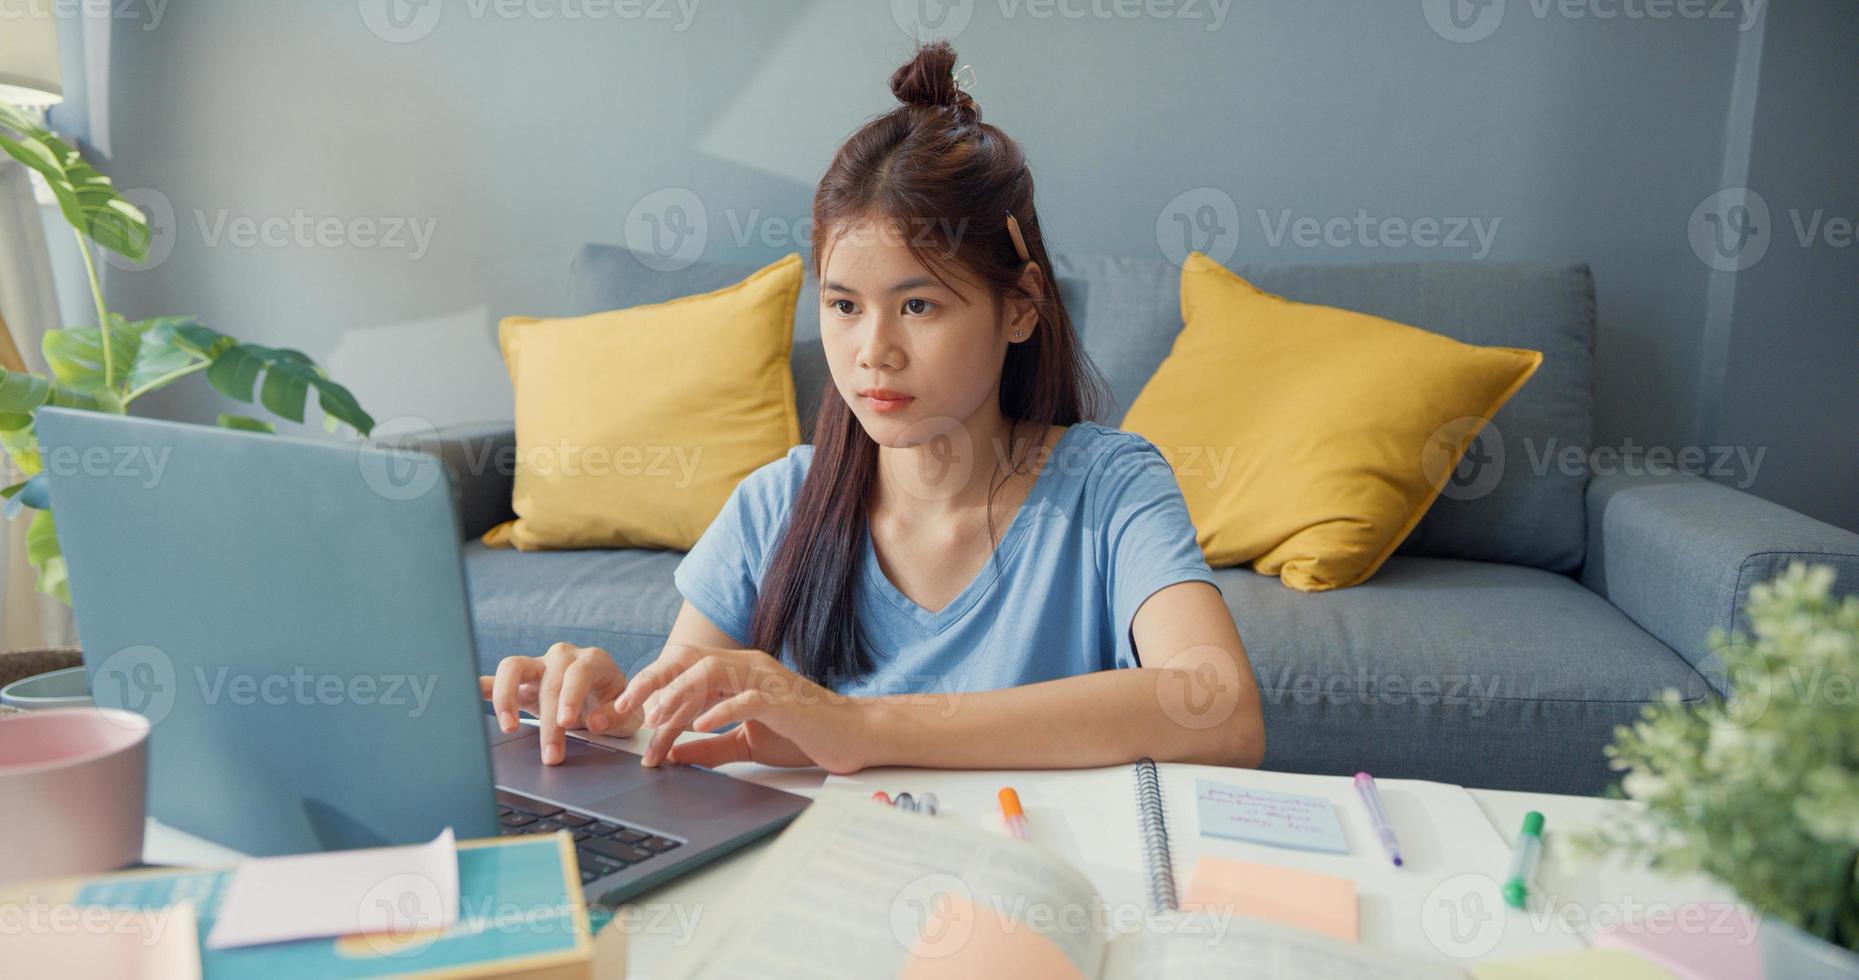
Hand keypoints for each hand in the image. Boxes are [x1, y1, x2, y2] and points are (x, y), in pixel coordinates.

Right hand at [479, 642, 644, 764]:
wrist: (605, 702)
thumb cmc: (617, 707)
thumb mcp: (628, 716)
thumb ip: (614, 717)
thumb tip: (592, 721)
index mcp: (592, 661)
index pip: (577, 673)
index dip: (570, 696)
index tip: (566, 721)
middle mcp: (562, 657)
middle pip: (548, 681)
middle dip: (548, 721)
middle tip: (550, 754)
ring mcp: (537, 666)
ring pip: (512, 667)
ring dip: (506, 697)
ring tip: (509, 727)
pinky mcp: (519, 681)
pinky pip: (494, 679)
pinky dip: (480, 687)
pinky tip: (465, 695)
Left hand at [612, 643, 871, 773]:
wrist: (852, 735)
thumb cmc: (803, 734)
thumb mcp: (746, 742)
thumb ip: (710, 748)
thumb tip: (674, 755)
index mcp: (736, 672)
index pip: (682, 669)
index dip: (650, 686)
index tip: (622, 712)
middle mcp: (747, 666)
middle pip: (686, 660)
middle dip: (650, 682)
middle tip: (622, 710)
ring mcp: (765, 679)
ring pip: (709, 673)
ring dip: (677, 697)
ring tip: (657, 722)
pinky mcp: (782, 700)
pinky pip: (745, 699)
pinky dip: (719, 711)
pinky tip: (699, 728)